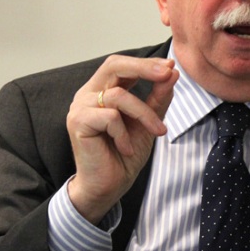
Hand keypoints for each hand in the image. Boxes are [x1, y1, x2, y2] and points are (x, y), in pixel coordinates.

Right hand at [66, 55, 178, 223]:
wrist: (109, 186)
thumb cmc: (125, 154)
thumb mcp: (148, 122)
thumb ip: (158, 98)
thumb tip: (172, 72)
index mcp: (102, 89)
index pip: (122, 65)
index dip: (145, 63)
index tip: (170, 66)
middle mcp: (88, 94)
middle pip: (114, 66)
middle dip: (143, 68)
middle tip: (167, 74)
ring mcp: (80, 107)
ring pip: (119, 96)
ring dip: (144, 114)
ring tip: (157, 132)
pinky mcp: (77, 122)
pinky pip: (110, 117)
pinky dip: (124, 134)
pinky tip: (126, 149)